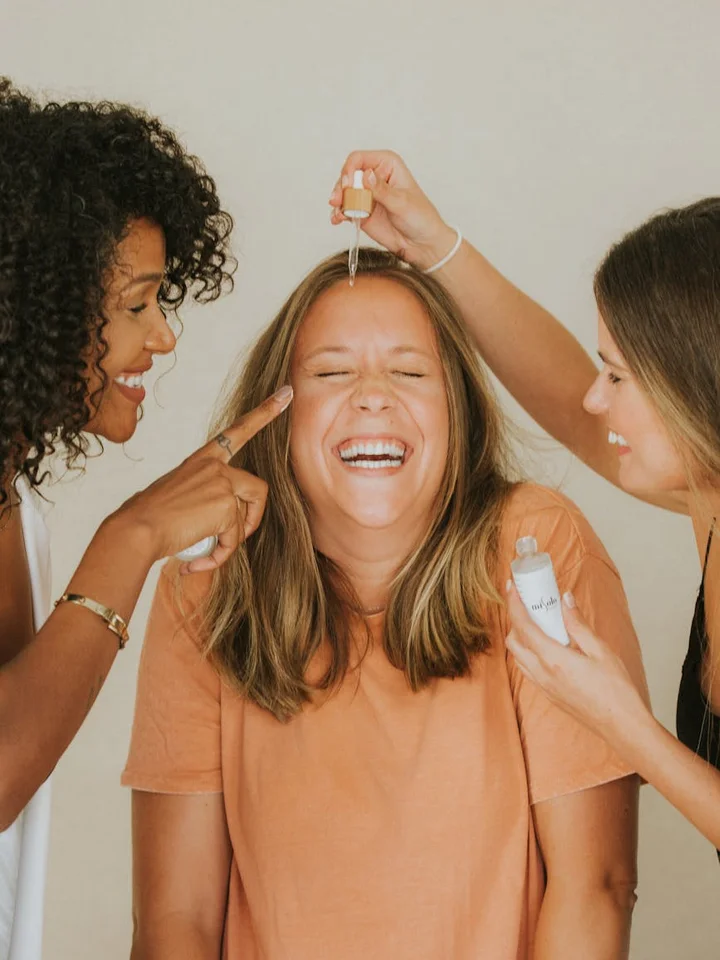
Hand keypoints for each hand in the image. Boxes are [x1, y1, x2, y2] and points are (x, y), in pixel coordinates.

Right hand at [111, 386, 292, 573]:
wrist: (137, 529)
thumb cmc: (149, 518)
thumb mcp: (178, 497)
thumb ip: (203, 499)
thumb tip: (220, 524)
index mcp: (201, 460)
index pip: (237, 431)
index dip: (265, 413)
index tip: (285, 393)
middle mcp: (214, 466)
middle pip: (258, 488)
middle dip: (253, 517)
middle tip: (237, 537)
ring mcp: (221, 483)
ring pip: (244, 519)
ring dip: (230, 542)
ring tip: (206, 551)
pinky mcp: (225, 506)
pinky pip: (234, 538)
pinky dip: (220, 555)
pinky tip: (198, 561)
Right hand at [329, 150, 457, 270]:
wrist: (421, 244)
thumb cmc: (420, 218)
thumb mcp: (401, 202)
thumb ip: (381, 190)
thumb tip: (366, 175)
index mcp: (387, 165)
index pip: (359, 159)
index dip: (349, 170)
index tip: (348, 185)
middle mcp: (374, 176)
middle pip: (348, 175)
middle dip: (340, 188)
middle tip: (337, 201)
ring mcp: (366, 195)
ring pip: (343, 192)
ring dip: (338, 201)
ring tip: (339, 213)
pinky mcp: (361, 211)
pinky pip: (344, 209)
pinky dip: (339, 214)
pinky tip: (337, 219)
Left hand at [504, 581, 648, 741]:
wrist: (621, 725)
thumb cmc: (615, 689)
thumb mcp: (600, 650)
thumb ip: (577, 624)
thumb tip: (565, 599)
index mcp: (553, 659)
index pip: (522, 626)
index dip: (513, 604)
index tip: (511, 588)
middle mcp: (541, 674)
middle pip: (513, 642)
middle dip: (515, 620)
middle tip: (528, 605)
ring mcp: (543, 687)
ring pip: (518, 657)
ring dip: (521, 638)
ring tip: (538, 623)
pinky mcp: (548, 695)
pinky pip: (528, 669)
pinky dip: (529, 653)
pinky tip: (547, 646)